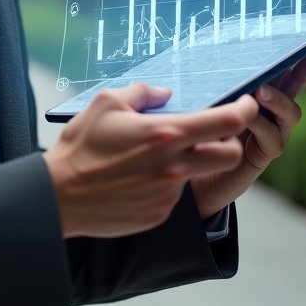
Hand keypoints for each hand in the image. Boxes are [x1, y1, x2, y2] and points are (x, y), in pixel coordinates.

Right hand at [43, 83, 257, 238]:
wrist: (59, 196)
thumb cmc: (81, 145)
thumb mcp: (106, 102)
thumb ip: (142, 92)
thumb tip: (166, 92)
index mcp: (164, 134)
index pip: (226, 123)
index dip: (245, 110)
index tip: (246, 102)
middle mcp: (173, 166)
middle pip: (230, 155)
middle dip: (230, 141)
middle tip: (212, 132)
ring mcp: (168, 194)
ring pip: (197, 173)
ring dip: (188, 161)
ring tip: (152, 155)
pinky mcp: (159, 213)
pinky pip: (175, 194)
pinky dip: (165, 182)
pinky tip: (137, 176)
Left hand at [191, 39, 305, 218]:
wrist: (198, 167)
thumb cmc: (206, 123)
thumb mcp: (214, 95)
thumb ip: (224, 81)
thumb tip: (220, 52)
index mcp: (264, 85)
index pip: (287, 63)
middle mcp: (276, 106)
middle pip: (301, 80)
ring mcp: (277, 129)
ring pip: (290, 110)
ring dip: (277, 100)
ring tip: (260, 93)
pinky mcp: (268, 151)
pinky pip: (271, 135)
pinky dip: (259, 124)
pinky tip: (245, 119)